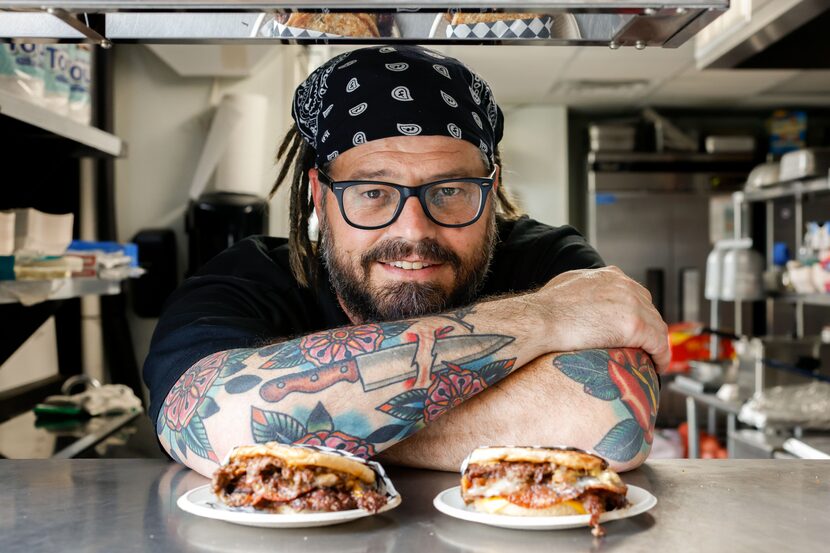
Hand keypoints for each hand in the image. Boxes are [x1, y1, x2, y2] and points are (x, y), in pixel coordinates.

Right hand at [532, 266, 669, 372]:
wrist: (540, 320)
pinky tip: (657, 367)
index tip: (635, 330)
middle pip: (649, 309)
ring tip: (653, 360)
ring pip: (657, 326)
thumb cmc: (544, 309)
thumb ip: (582, 290)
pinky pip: (657, 342)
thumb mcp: (566, 286)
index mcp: (610, 275)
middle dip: (649, 329)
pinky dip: (660, 356)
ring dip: (656, 344)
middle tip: (645, 348)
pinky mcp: (635, 324)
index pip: (635, 294)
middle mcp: (624, 285)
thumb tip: (579, 303)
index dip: (637, 314)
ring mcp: (631, 303)